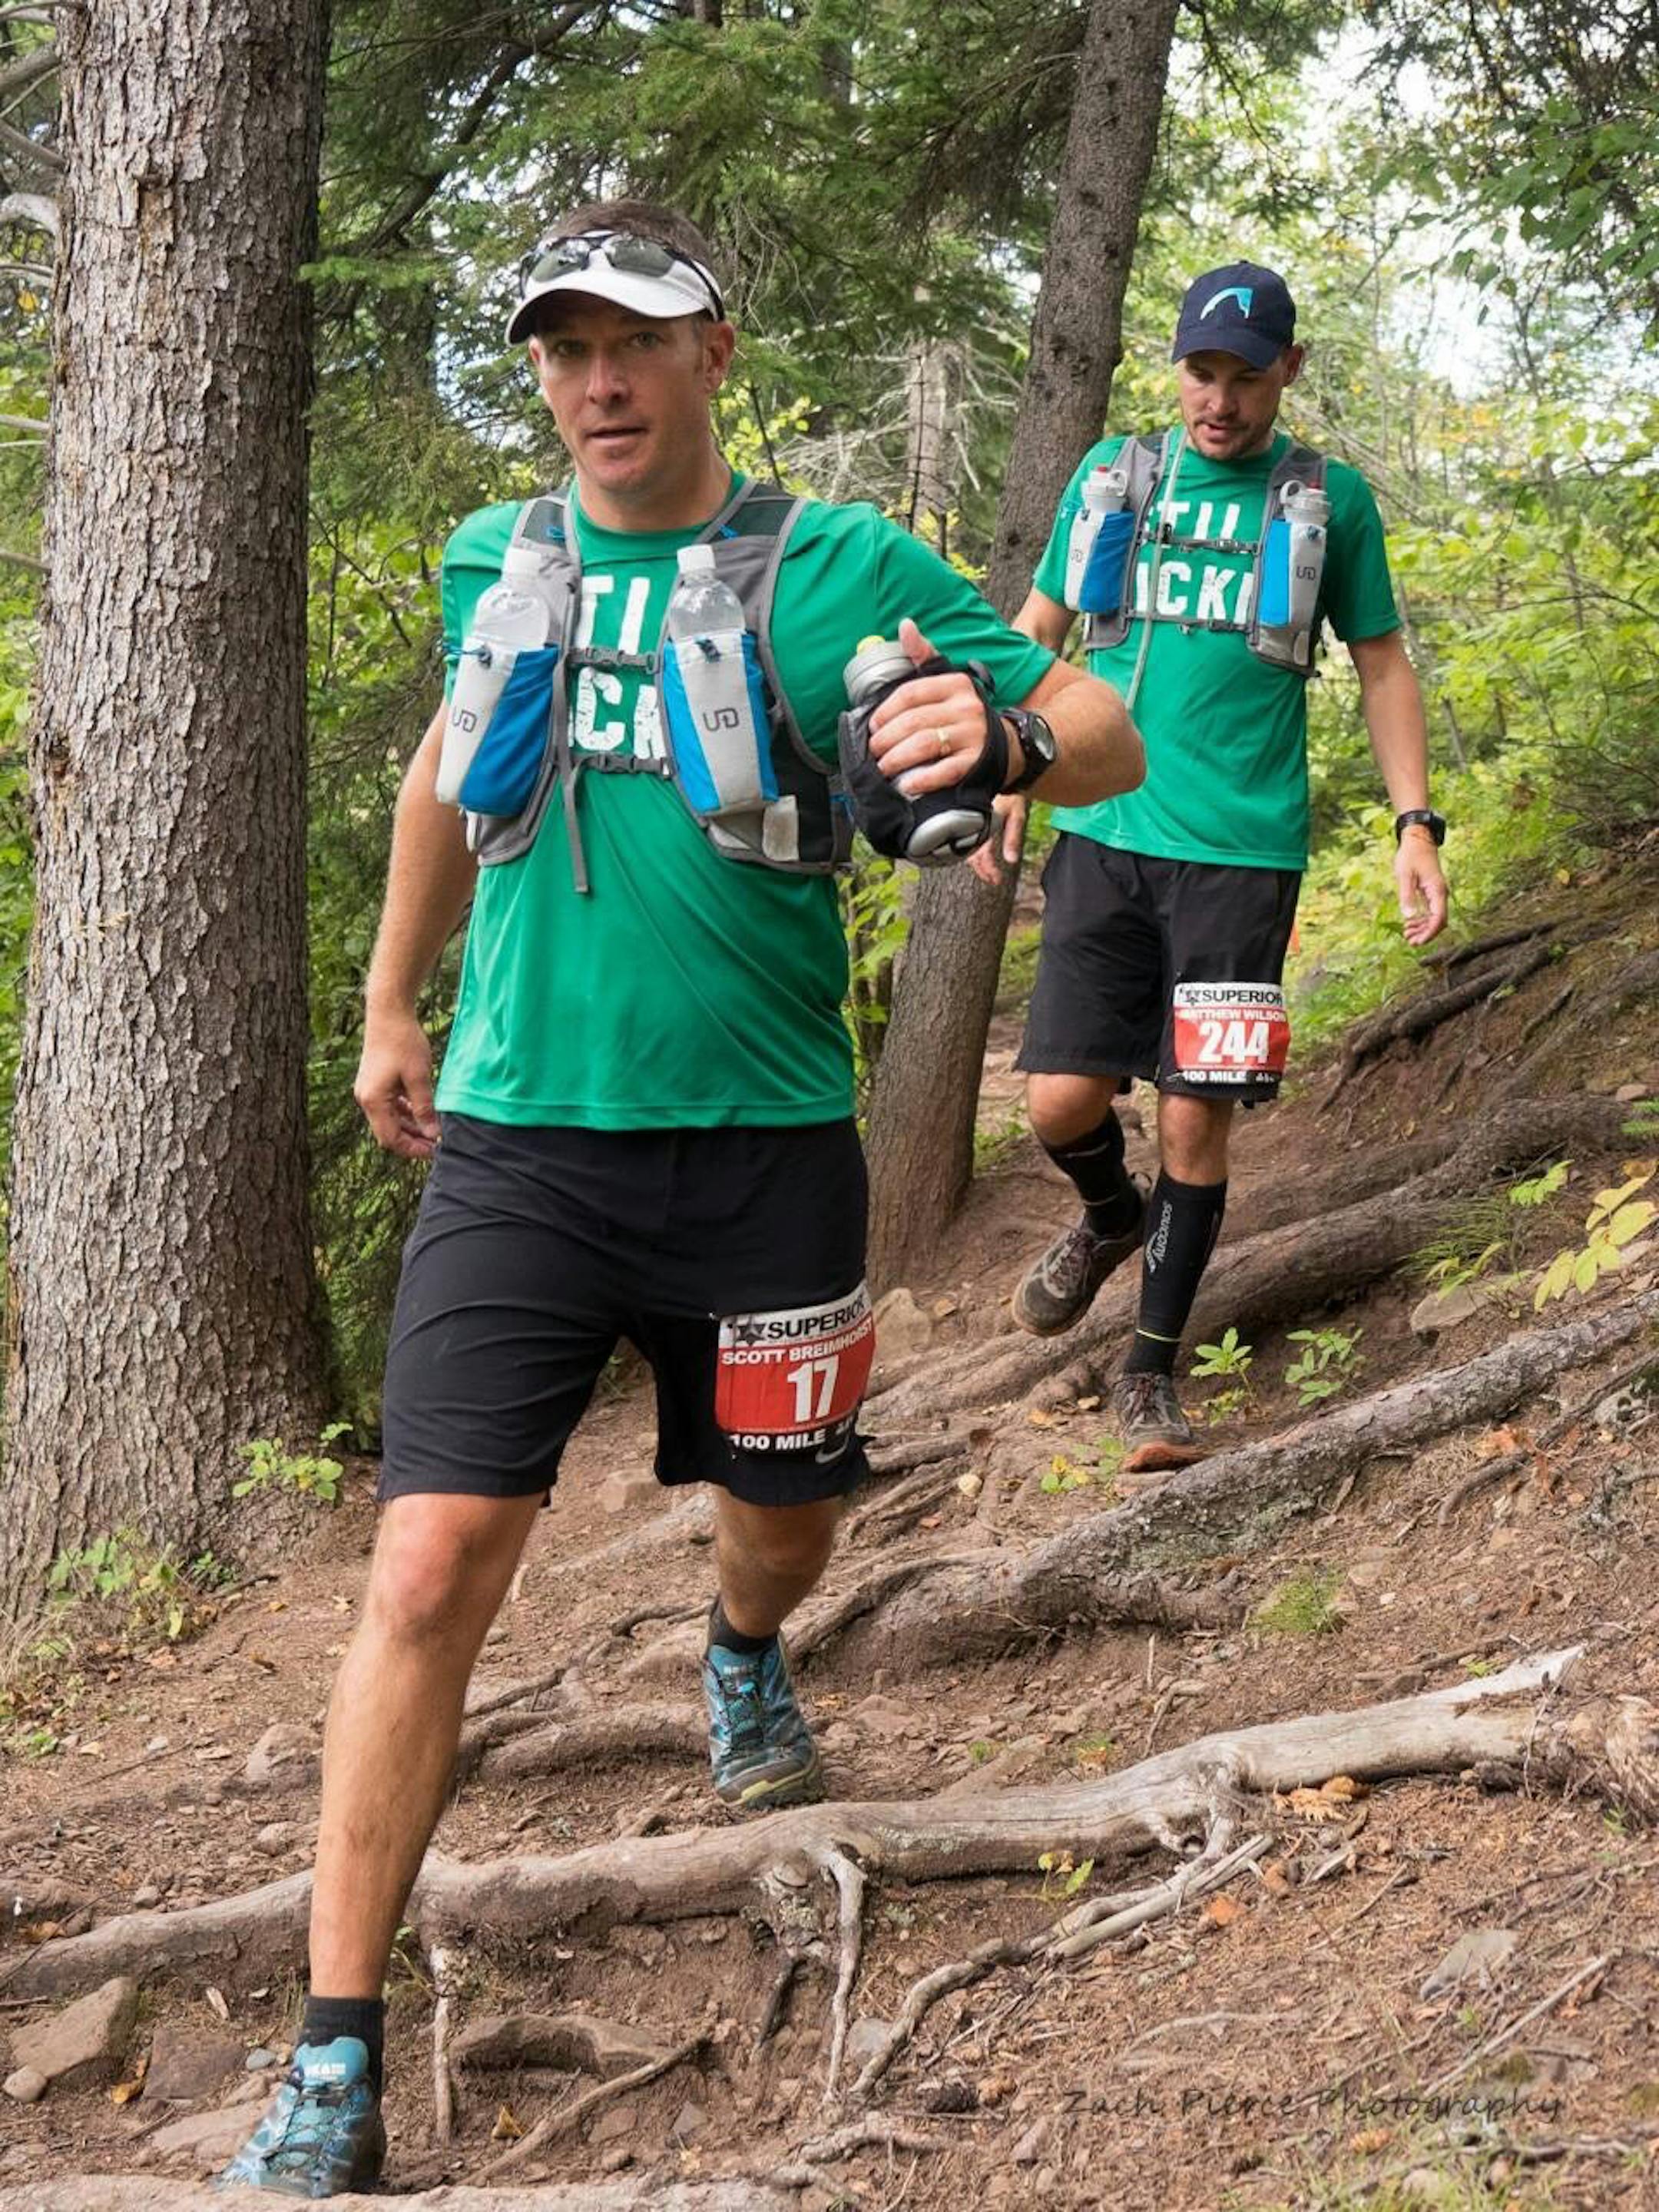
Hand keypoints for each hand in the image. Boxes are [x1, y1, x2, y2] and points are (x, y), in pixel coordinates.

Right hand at [355, 1008, 439, 1158]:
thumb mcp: (419, 1077)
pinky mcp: (374, 1083)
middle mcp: (365, 1099)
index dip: (412, 1149)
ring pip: (389, 1119)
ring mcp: (368, 1090)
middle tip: (435, 1144)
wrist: (389, 1013)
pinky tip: (421, 1112)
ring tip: (431, 1129)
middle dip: (411, 1140)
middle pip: (388, 1132)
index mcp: (373, 1101)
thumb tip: (432, 1133)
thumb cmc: (403, 1042)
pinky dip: (404, 1112)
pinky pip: (389, 1106)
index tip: (433, 1150)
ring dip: (409, 1127)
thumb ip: (424, 1108)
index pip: (390, 1138)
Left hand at [865, 618, 994, 796]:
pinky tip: (907, 783)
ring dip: (897, 759)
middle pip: (914, 722)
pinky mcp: (976, 763)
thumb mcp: (948, 680)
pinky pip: (944, 771)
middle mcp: (966, 708)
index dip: (885, 711)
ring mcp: (973, 736)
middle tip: (874, 751)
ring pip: (925, 745)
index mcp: (955, 684)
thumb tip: (905, 626)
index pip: (911, 693)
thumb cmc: (965, 713)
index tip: (873, 726)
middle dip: (886, 739)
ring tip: (884, 767)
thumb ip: (924, 655)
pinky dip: (921, 779)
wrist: (1007, 744)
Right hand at [969, 794, 1029, 885]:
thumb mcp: (1017, 815)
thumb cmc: (1012, 791)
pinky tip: (982, 852)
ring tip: (988, 871)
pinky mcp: (971, 818)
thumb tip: (1012, 860)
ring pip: (967, 848)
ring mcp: (970, 822)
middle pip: (971, 855)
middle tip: (993, 879)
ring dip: (978, 861)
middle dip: (982, 869)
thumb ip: (1013, 838)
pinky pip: (968, 837)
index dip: (987, 870)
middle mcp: (972, 825)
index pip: (981, 855)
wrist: (1002, 772)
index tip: (996, 880)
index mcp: (980, 826)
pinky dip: (973, 848)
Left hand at [1395, 828, 1447, 946]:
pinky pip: (1430, 911)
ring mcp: (1437, 894)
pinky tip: (1410, 923)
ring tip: (1406, 934)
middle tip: (1409, 941)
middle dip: (1425, 934)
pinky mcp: (1431, 892)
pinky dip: (1421, 920)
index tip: (1417, 942)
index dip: (1429, 933)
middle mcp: (1440, 894)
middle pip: (1438, 922)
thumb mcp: (1405, 876)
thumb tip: (1409, 917)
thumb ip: (1407, 896)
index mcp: (1437, 891)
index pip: (1438, 919)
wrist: (1417, 840)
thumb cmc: (1410, 856)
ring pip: (1434, 918)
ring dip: (1422, 928)